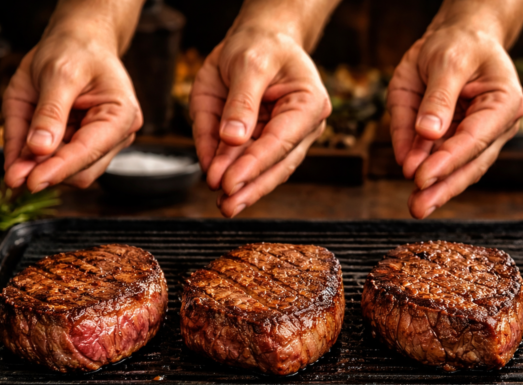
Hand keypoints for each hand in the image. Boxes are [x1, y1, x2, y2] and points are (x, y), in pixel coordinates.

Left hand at [3, 32, 141, 191]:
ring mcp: (103, 141)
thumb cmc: (76, 50)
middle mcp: (118, 133)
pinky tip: (21, 160)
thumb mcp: (57, 73)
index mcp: (121, 114)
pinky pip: (61, 161)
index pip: (89, 151)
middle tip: (14, 176)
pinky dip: (39, 161)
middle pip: (84, 171)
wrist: (81, 42)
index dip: (59, 168)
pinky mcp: (86, 143)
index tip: (31, 181)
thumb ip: (49, 113)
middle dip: (48, 172)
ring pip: (72, 172)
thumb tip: (39, 150)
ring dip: (42, 168)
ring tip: (15, 164)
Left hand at [191, 27, 330, 217]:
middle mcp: (301, 127)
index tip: (229, 182)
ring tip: (221, 202)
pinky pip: (244, 159)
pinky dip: (227, 169)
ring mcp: (283, 138)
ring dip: (242, 187)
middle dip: (250, 187)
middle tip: (227, 205)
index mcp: (309, 104)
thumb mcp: (248, 62)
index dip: (254, 165)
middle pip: (277, 165)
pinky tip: (213, 177)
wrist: (259, 41)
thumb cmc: (261, 46)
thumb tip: (233, 140)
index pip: (281, 142)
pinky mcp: (262, 142)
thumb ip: (241, 102)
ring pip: (265, 170)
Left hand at [387, 14, 522, 218]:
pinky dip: (426, 170)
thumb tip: (427, 134)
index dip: (447, 161)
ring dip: (436, 189)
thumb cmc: (458, 45)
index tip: (420, 177)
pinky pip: (442, 160)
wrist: (460, 39)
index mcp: (505, 102)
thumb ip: (437, 97)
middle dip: (443, 187)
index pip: (474, 139)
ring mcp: (481, 138)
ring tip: (415, 206)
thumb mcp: (446, 60)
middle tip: (418, 208)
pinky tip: (410, 178)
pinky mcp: (459, 142)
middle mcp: (498, 126)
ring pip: (460, 170)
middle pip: (471, 163)